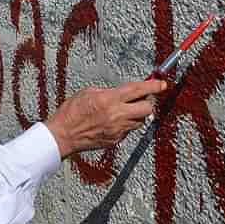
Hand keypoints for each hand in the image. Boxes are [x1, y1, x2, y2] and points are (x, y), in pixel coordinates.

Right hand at [45, 80, 166, 158]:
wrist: (63, 135)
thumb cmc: (71, 112)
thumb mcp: (88, 92)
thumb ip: (109, 91)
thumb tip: (124, 92)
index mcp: (109, 99)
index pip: (138, 90)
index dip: (153, 86)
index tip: (161, 84)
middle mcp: (117, 115)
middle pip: (147, 108)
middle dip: (147, 102)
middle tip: (141, 98)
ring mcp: (118, 129)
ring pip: (140, 121)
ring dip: (136, 114)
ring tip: (123, 111)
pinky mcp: (116, 140)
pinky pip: (128, 130)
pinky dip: (125, 125)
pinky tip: (112, 122)